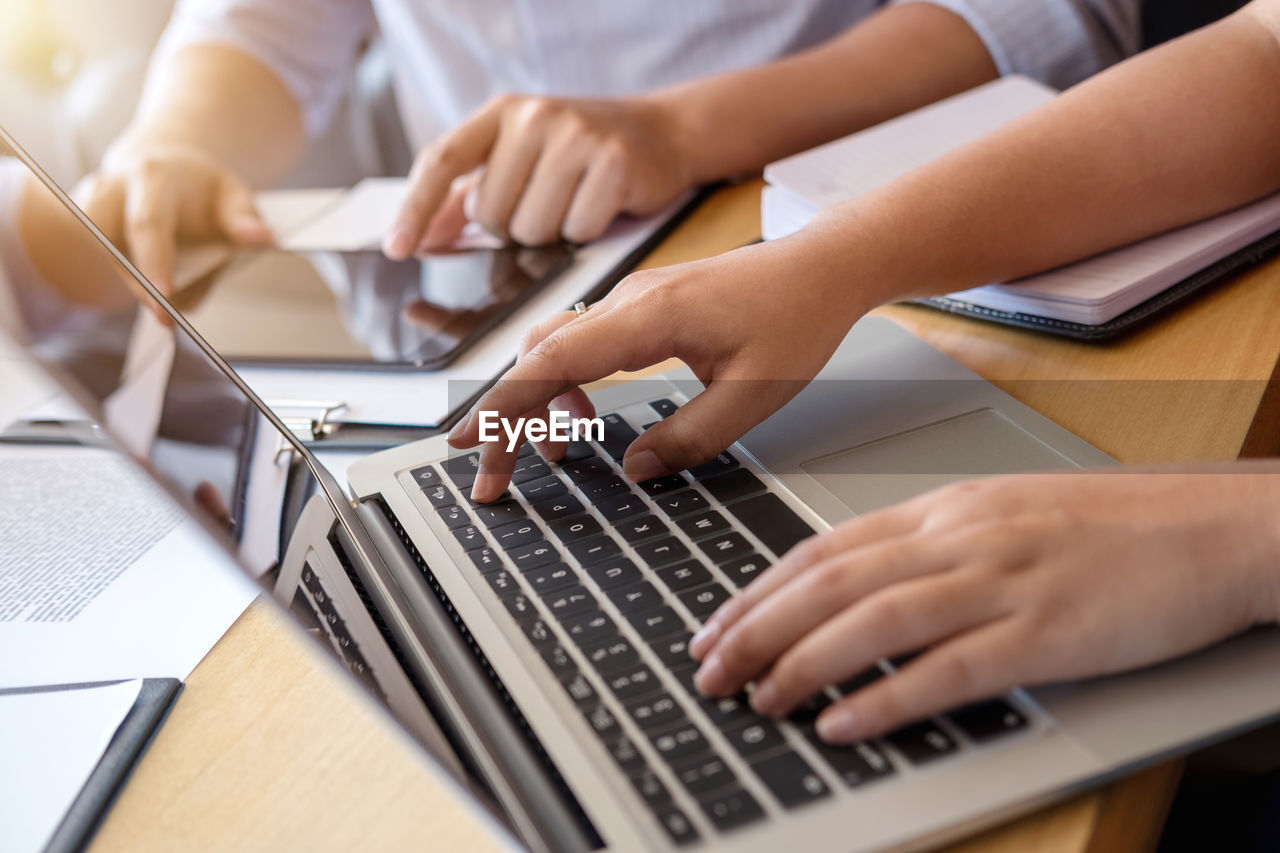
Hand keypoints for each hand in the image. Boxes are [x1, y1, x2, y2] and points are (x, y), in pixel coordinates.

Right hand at [74, 144, 272, 297]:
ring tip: (171, 314)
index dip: (154, 262)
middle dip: (135, 284)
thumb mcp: (231, 193)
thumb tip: (262, 237)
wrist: (167, 170)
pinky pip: (110, 266)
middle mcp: (113, 191)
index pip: (148, 223)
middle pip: (109, 242)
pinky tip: (164, 303)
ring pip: (106, 259)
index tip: (164, 297)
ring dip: (138, 289)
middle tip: (165, 318)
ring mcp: (94, 210)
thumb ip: (244, 217)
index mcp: (153, 177)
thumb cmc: (201, 187)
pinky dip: (139, 288)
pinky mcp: (90, 230)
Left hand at [384, 93, 696, 256]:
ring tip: (573, 202)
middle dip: (512, 227)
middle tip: (544, 203)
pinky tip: (599, 205)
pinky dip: (586, 232)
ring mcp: (575, 137)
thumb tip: (425, 234)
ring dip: (551, 234)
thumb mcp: (521, 158)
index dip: (416, 210)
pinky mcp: (612, 163)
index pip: (443, 162)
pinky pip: (576, 232)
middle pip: (490, 215)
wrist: (662, 131)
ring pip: (531, 231)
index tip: (399, 249)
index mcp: (502, 112)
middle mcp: (535, 116)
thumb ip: (472, 193)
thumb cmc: (582, 151)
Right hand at [447, 230, 875, 501]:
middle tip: (490, 474)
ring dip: (536, 400)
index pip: (553, 362)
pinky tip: (584, 417)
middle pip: (538, 357)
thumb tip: (635, 469)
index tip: (471, 443)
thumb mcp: (755, 394)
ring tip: (548, 456)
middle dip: (505, 417)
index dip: (505, 405)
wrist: (823, 266)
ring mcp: (630, 300)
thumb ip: (693, 438)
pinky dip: (565, 382)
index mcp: (650, 317)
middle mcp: (628, 301)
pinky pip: (581, 342)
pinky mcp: (641, 306)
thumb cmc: (797, 317)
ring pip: (554, 348)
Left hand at [689, 470, 1279, 742]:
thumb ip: (931, 546)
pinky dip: (888, 697)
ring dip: (804, 662)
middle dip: (757, 628)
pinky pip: (951, 668)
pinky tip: (844, 721)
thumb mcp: (1003, 517)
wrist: (1212, 529)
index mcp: (946, 510)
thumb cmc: (1109, 528)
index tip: (715, 625)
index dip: (759, 590)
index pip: (824, 548)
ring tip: (758, 700)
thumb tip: (855, 589)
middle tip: (709, 670)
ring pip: (876, 620)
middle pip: (832, 582)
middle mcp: (962, 538)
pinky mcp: (1049, 633)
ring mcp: (1004, 582)